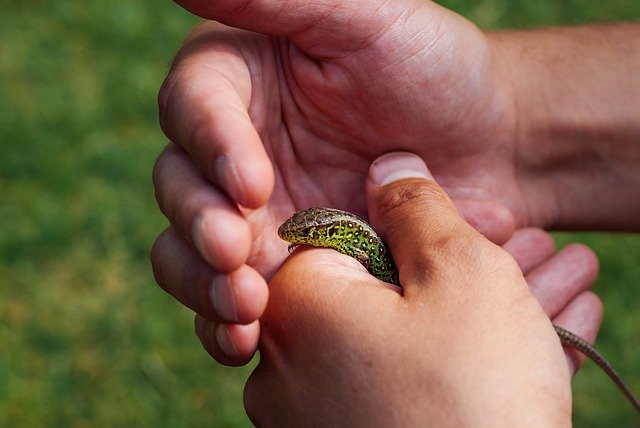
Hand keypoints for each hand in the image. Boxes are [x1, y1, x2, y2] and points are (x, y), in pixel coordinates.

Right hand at [153, 0, 519, 364]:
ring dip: (203, 284)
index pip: (193, 107)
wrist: (493, 147)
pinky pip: (234, 300)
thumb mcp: (363, 16)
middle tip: (233, 252)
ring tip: (243, 308)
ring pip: (190, 253)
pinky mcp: (281, 269)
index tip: (253, 184)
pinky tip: (245, 339)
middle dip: (199, 225)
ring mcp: (255, 216)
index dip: (209, 146)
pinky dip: (229, 324)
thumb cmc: (435, 69)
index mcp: (242, 82)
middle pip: (179, 188)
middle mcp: (235, 151)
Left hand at [242, 154, 599, 425]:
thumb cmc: (474, 394)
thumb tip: (387, 168)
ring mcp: (316, 413)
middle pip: (389, 289)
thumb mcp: (458, 273)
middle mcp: (288, 362)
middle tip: (538, 253)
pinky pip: (412, 386)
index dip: (429, 225)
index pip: (351, 233)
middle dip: (475, 266)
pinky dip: (467, 363)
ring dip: (488, 311)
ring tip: (563, 286)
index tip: (493, 224)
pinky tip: (544, 340)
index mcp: (297, 305)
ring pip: (411, 338)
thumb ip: (416, 206)